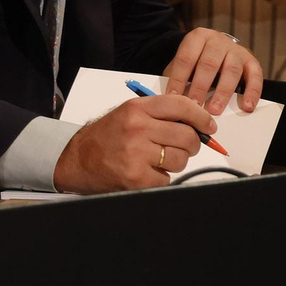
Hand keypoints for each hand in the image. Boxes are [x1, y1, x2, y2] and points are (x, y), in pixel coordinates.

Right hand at [52, 93, 212, 193]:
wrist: (76, 160)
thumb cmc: (106, 136)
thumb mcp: (130, 113)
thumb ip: (161, 113)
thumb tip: (197, 122)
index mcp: (137, 108)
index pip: (181, 106)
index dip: (201, 116)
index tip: (209, 126)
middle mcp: (137, 128)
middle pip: (186, 136)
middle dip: (192, 144)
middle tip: (185, 147)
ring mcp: (136, 154)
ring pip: (180, 159)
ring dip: (176, 162)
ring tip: (158, 159)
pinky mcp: (136, 178)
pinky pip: (166, 179)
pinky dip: (161, 178)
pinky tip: (147, 172)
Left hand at [165, 27, 263, 113]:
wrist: (217, 47)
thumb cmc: (197, 60)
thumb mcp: (184, 62)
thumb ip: (176, 76)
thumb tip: (170, 100)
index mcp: (198, 37)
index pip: (186, 58)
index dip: (179, 79)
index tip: (173, 98)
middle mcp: (218, 41)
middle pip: (209, 64)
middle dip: (200, 87)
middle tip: (194, 107)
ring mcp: (236, 50)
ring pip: (231, 70)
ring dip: (222, 93)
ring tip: (214, 111)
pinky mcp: (251, 61)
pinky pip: (255, 76)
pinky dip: (252, 92)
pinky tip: (246, 106)